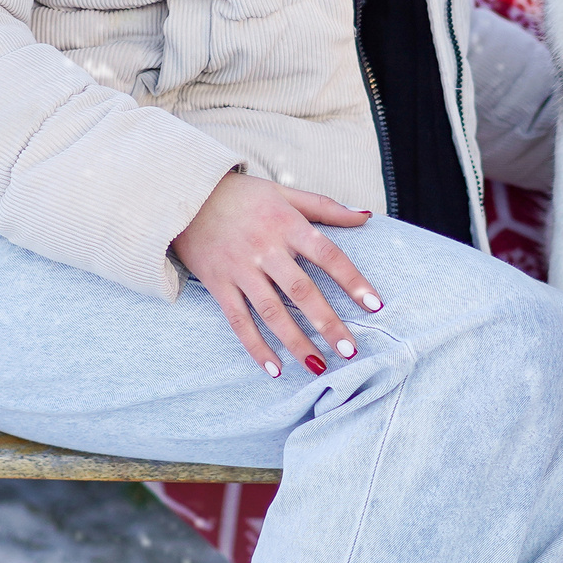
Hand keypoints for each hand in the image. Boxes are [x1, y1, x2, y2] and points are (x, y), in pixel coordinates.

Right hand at [171, 173, 380, 376]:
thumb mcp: (285, 193)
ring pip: (272, 312)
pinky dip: (255, 346)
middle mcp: (265, 248)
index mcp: (287, 224)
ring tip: (319, 366)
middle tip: (351, 350)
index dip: (352, 280)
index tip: (376, 304)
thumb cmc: (243, 195)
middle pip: (301, 291)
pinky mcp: (218, 285)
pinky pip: (238, 321)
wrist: (186, 196)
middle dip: (327, 323)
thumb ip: (326, 207)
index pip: (327, 255)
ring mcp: (240, 269)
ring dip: (296, 342)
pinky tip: (274, 368)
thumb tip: (366, 217)